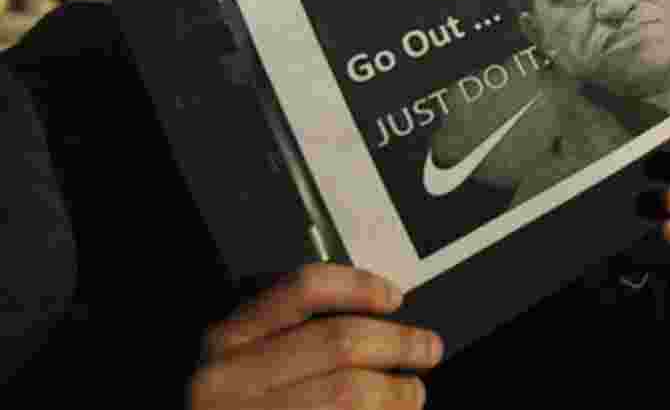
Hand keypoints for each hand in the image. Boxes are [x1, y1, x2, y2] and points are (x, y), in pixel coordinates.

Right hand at [189, 264, 442, 409]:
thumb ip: (287, 336)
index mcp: (226, 340)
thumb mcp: (240, 363)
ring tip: (412, 393)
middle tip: (428, 347)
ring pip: (348, 393)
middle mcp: (227, 378)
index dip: (359, 287)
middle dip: (397, 343)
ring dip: (395, 393)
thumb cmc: (230, 406)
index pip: (303, 289)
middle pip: (338, 342)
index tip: (393, 295)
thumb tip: (368, 315)